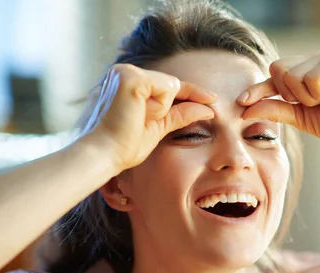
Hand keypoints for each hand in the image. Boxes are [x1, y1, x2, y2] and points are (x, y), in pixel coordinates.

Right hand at [83, 64, 215, 170]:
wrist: (106, 154)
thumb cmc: (125, 144)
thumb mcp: (159, 126)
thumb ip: (180, 114)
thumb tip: (208, 109)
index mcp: (127, 82)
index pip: (167, 85)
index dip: (192, 93)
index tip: (212, 99)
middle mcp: (124, 72)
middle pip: (171, 84)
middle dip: (169, 107)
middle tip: (142, 122)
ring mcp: (126, 72)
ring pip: (169, 86)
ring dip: (161, 108)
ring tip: (138, 118)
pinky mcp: (131, 77)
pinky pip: (165, 88)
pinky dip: (159, 106)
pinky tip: (140, 114)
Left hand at [239, 49, 319, 148]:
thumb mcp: (300, 117)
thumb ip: (276, 109)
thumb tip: (245, 108)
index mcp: (307, 68)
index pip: (274, 74)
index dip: (259, 88)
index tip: (242, 101)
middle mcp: (316, 57)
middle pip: (278, 70)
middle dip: (290, 95)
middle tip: (314, 103)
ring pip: (293, 76)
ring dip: (307, 97)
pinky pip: (310, 78)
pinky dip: (319, 93)